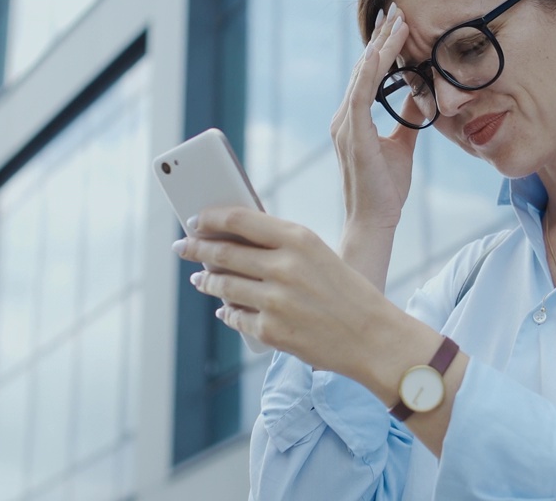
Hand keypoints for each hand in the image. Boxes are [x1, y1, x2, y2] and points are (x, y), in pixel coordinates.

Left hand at [173, 206, 405, 377]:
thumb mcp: (318, 254)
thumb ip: (279, 246)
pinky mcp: (271, 331)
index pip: (239, 219)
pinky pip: (235, 317)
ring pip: (223, 286)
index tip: (195, 220)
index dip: (210, 218)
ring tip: (201, 279)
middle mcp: (284, 266)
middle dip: (195, 248)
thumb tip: (232, 242)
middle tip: (181, 247)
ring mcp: (275, 300)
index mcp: (298, 238)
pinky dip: (227, 311)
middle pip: (223, 252)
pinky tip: (224, 308)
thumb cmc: (347, 292)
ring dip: (207, 281)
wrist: (373, 337)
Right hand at [329, 4, 423, 283]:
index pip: (369, 75)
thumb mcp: (403, 144)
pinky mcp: (353, 134)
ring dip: (380, 47)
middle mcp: (344, 118)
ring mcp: (346, 125)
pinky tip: (381, 52)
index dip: (383, 48)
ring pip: (363, 75)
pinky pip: (361, 95)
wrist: (375, 220)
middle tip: (396, 8)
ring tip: (396, 21)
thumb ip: (408, 118)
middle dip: (381, 38)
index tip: (397, 23)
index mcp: (354, 119)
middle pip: (363, 68)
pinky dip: (371, 71)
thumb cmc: (386, 189)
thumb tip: (420, 93)